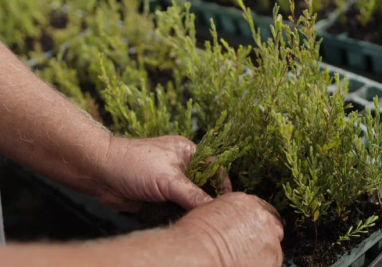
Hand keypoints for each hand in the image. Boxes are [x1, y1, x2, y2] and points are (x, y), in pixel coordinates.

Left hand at [95, 135, 215, 210]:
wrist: (99, 173)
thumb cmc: (133, 164)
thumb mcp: (169, 179)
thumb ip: (194, 195)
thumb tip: (215, 208)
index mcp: (187, 152)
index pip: (214, 168)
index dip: (222, 184)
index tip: (227, 201)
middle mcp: (180, 165)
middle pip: (202, 186)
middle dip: (204, 199)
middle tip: (211, 215)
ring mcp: (168, 181)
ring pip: (188, 199)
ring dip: (189, 209)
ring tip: (195, 219)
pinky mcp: (157, 195)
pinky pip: (174, 207)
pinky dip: (176, 214)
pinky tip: (179, 220)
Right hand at [175, 192, 283, 266]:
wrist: (198, 254)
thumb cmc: (195, 236)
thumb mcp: (209, 213)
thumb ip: (228, 214)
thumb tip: (229, 222)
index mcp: (245, 202)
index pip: (261, 209)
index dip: (256, 222)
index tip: (252, 231)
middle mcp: (262, 216)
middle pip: (273, 226)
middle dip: (264, 236)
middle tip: (249, 248)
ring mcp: (270, 238)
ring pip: (274, 247)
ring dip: (263, 253)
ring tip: (243, 260)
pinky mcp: (273, 259)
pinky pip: (272, 263)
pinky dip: (262, 265)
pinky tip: (244, 265)